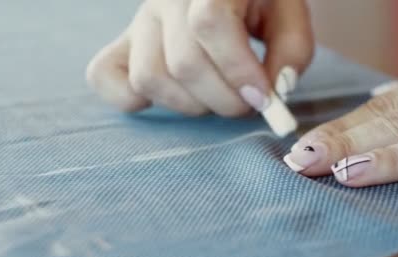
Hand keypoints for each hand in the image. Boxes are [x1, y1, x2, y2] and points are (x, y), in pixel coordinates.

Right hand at [85, 0, 313, 116]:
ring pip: (149, 77)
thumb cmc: (257, 2)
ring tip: (216, 98)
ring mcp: (139, 22)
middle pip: (183, 62)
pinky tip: (170, 96)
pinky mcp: (121, 44)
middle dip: (224, 99)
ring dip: (190, 104)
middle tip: (248, 104)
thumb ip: (292, 49)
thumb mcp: (286, 13)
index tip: (264, 98)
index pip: (208, 24)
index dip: (238, 70)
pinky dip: (131, 99)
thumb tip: (274, 90)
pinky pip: (106, 78)